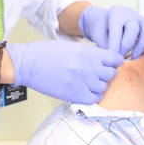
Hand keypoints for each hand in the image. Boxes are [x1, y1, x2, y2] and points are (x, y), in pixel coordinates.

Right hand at [7, 40, 123, 103]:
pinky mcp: (73, 94)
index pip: (115, 59)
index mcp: (87, 52)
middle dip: (107, 74)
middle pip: (111, 74)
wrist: (28, 64)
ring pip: (103, 87)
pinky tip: (86, 91)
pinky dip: (92, 95)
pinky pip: (93, 98)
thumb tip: (105, 60)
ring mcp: (81, 81)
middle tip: (98, 73)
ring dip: (99, 85)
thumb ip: (90, 53)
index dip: (115, 62)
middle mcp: (87, 66)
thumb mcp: (72, 46)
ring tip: (89, 82)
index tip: (111, 64)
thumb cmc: (47, 53)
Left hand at [79, 5, 143, 58]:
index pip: (117, 31)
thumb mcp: (98, 36)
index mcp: (115, 14)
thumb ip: (107, 47)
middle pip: (133, 28)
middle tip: (121, 57)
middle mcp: (129, 13)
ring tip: (134, 57)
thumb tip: (116, 61)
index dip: (115, 47)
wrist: (104, 19)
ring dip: (141, 45)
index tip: (113, 59)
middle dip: (127, 45)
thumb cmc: (101, 30)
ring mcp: (139, 17)